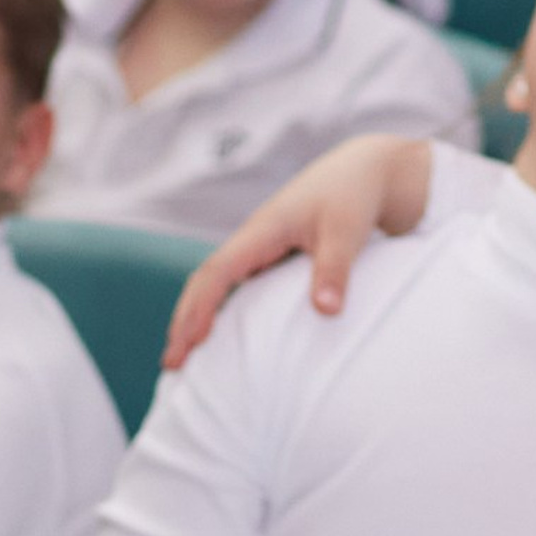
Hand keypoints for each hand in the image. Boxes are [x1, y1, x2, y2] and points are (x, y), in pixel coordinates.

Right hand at [163, 135, 436, 363]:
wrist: (364, 170)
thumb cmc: (353, 196)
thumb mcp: (346, 231)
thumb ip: (334, 270)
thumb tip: (325, 312)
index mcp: (262, 231)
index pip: (218, 272)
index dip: (199, 308)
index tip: (187, 343)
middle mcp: (252, 240)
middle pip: (204, 281)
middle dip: (184, 321)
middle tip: (171, 365)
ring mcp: (259, 249)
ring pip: (215, 284)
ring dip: (196, 317)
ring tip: (182, 358)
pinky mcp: (272, 256)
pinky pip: (235, 286)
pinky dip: (219, 311)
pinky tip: (217, 338)